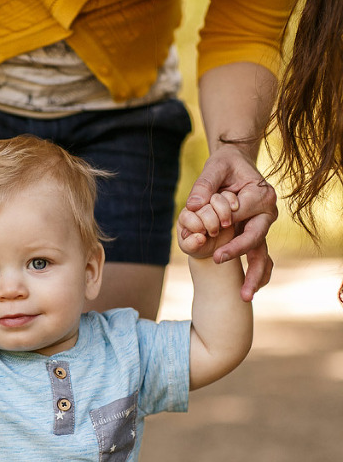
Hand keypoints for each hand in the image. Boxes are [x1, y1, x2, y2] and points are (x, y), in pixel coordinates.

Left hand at [184, 144, 275, 300]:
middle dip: (238, 250)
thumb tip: (193, 205)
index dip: (226, 219)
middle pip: (255, 236)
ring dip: (254, 275)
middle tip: (218, 260)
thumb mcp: (215, 167)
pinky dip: (257, 275)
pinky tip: (248, 292)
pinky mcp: (255, 236)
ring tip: (244, 296)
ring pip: (262, 254)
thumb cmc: (225, 165)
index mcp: (261, 194)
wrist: (237, 165)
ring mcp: (262, 227)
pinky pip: (260, 258)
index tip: (212, 229)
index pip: (243, 212)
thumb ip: (204, 185)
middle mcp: (267, 213)